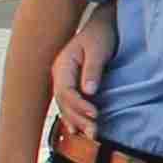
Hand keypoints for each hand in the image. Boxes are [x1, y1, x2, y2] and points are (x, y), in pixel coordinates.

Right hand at [47, 6, 116, 143]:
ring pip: (66, 107)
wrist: (103, 26)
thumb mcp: (99, 49)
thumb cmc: (101, 35)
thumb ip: (93, 70)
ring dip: (77, 122)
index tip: (95, 114)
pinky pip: (69, 105)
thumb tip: (89, 91)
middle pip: (64, 103)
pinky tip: (78, 131)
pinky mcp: (73, 85)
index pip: (65, 91)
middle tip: (94, 131)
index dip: (79, 105)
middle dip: (78, 118)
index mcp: (62, 65)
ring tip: (91, 135)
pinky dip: (74, 118)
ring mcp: (64, 81)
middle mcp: (60, 75)